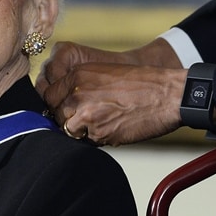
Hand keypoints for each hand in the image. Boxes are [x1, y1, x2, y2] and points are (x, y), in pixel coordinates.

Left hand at [38, 39, 187, 145]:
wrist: (167, 94)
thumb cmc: (140, 84)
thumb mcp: (103, 74)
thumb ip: (79, 87)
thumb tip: (63, 106)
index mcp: (77, 75)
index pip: (48, 95)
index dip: (57, 104)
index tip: (67, 108)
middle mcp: (77, 93)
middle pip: (56, 113)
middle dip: (68, 118)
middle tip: (89, 117)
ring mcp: (85, 114)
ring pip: (68, 130)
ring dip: (80, 130)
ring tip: (102, 122)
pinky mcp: (98, 132)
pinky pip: (86, 142)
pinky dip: (96, 139)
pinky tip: (112, 128)